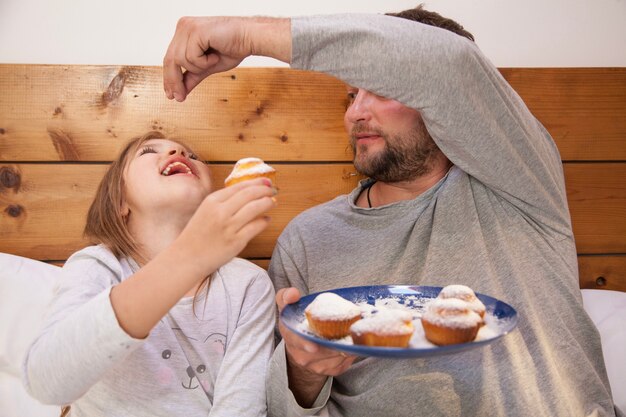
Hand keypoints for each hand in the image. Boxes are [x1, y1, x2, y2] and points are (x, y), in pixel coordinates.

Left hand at [163, 16, 291, 101]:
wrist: (249, 38)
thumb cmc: (233, 47)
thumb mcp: (208, 67)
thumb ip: (193, 76)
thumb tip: (181, 92)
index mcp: (184, 32)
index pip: (170, 58)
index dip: (169, 78)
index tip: (171, 95)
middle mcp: (183, 26)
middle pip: (169, 60)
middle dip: (174, 81)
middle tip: (178, 97)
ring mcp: (188, 27)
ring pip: (181, 60)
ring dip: (199, 67)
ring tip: (213, 60)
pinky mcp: (195, 31)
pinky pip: (191, 57)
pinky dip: (204, 61)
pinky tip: (215, 55)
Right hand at [175, 178, 275, 275]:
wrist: (187, 258)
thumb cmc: (196, 235)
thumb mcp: (205, 211)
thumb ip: (223, 201)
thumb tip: (247, 192)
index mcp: (212, 201)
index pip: (240, 186)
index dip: (256, 182)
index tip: (266, 181)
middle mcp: (220, 212)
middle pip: (250, 194)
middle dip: (265, 190)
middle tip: (273, 190)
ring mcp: (229, 227)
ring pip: (255, 208)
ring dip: (267, 203)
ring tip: (272, 202)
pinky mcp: (236, 242)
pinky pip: (256, 227)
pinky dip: (264, 221)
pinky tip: (267, 219)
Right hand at [277, 288, 356, 376]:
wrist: (301, 349)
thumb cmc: (297, 325)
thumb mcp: (288, 309)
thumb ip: (287, 297)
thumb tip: (293, 293)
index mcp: (291, 337)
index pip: (297, 342)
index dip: (305, 344)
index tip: (314, 345)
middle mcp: (302, 355)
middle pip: (323, 352)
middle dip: (335, 343)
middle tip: (348, 332)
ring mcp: (316, 366)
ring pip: (337, 357)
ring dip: (347, 346)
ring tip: (353, 334)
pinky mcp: (331, 370)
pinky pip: (345, 362)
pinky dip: (351, 352)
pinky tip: (352, 342)